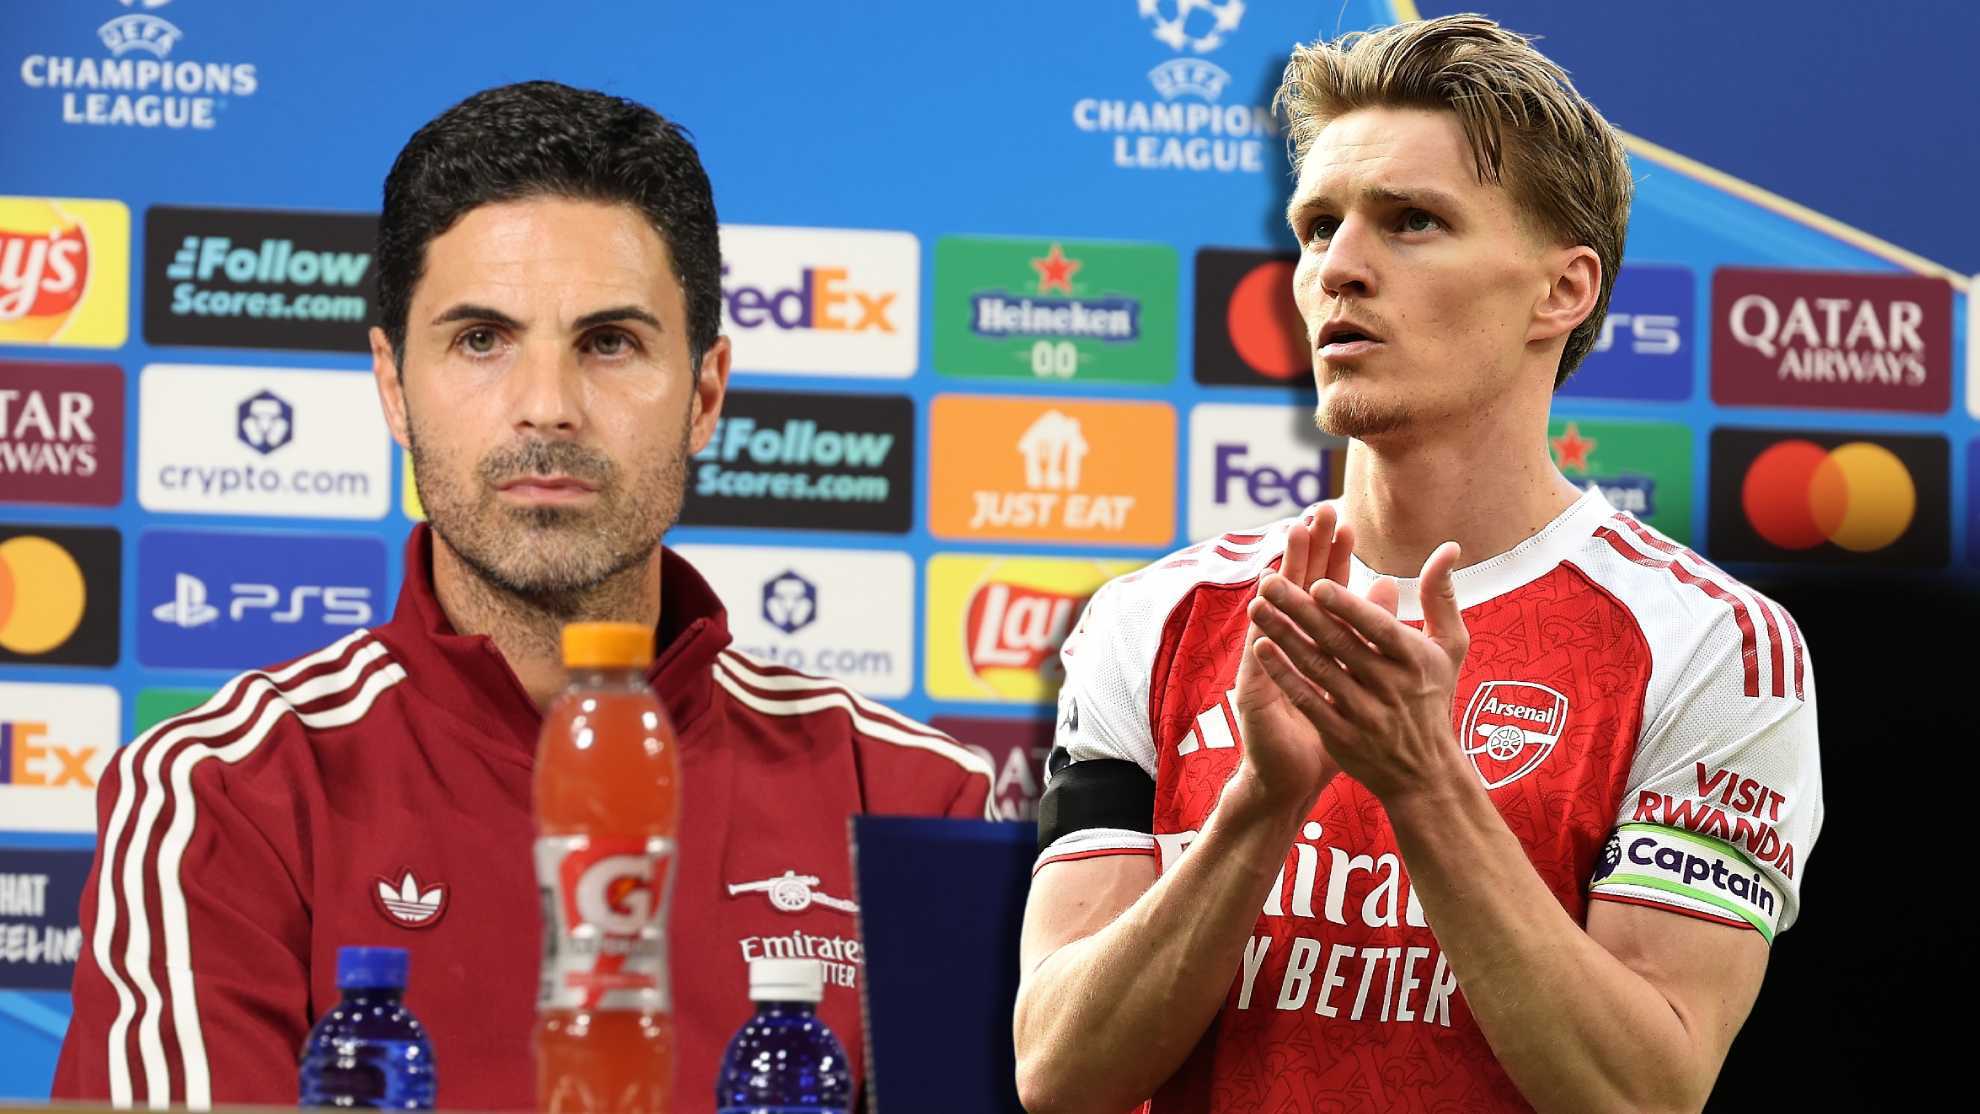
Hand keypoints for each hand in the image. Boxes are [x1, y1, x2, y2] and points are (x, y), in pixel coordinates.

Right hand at [1230, 504, 1354, 812]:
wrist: (1291, 777)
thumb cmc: (1329, 730)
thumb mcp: (1358, 679)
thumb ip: (1372, 634)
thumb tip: (1389, 589)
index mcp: (1315, 640)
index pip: (1324, 586)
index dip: (1333, 555)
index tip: (1342, 522)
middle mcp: (1289, 645)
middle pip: (1298, 588)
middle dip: (1306, 551)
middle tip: (1314, 515)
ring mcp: (1267, 665)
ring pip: (1275, 613)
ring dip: (1280, 580)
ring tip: (1287, 542)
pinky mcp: (1254, 691)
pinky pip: (1258, 658)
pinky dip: (1259, 633)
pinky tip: (1258, 609)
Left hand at [1247, 541, 1470, 803]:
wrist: (1424, 772)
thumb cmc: (1434, 695)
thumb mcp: (1449, 647)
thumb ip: (1441, 596)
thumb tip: (1448, 546)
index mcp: (1416, 660)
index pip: (1379, 628)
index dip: (1349, 607)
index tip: (1318, 582)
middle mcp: (1390, 687)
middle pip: (1340, 644)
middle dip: (1301, 610)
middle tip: (1269, 581)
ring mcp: (1364, 714)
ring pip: (1318, 668)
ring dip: (1284, 636)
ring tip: (1257, 605)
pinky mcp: (1341, 736)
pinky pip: (1308, 700)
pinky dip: (1284, 675)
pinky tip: (1260, 650)